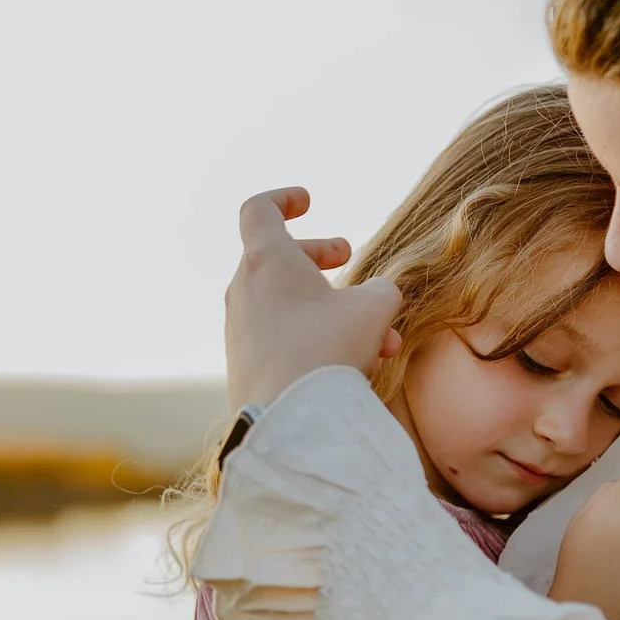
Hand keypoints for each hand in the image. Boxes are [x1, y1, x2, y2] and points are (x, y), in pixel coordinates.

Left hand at [225, 189, 403, 410]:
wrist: (289, 420)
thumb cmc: (328, 350)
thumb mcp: (373, 308)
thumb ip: (380, 290)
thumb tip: (376, 297)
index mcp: (266, 261)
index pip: (259, 211)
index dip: (284, 199)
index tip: (309, 201)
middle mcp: (244, 291)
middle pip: (276, 257)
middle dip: (317, 254)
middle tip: (346, 255)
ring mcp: (240, 329)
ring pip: (288, 304)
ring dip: (332, 308)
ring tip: (378, 334)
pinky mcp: (244, 365)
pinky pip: (282, 338)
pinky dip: (316, 338)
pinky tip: (356, 364)